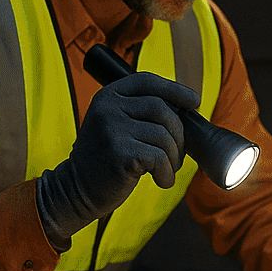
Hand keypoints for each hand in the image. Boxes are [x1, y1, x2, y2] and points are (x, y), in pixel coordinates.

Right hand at [36, 70, 199, 248]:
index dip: (175, 90)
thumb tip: (187, 106)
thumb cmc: (106, 158)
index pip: (148, 81)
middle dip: (178, 134)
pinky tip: (160, 181)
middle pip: (163, 109)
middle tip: (175, 155)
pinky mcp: (120, 153)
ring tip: (165, 170)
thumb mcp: (116, 124)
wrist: (77, 189)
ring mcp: (113, 129)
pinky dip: (167, 173)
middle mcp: (108, 108)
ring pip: (164, 136)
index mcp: (108, 96)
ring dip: (173, 158)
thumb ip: (140, 111)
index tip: (194, 101)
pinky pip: (160, 158)